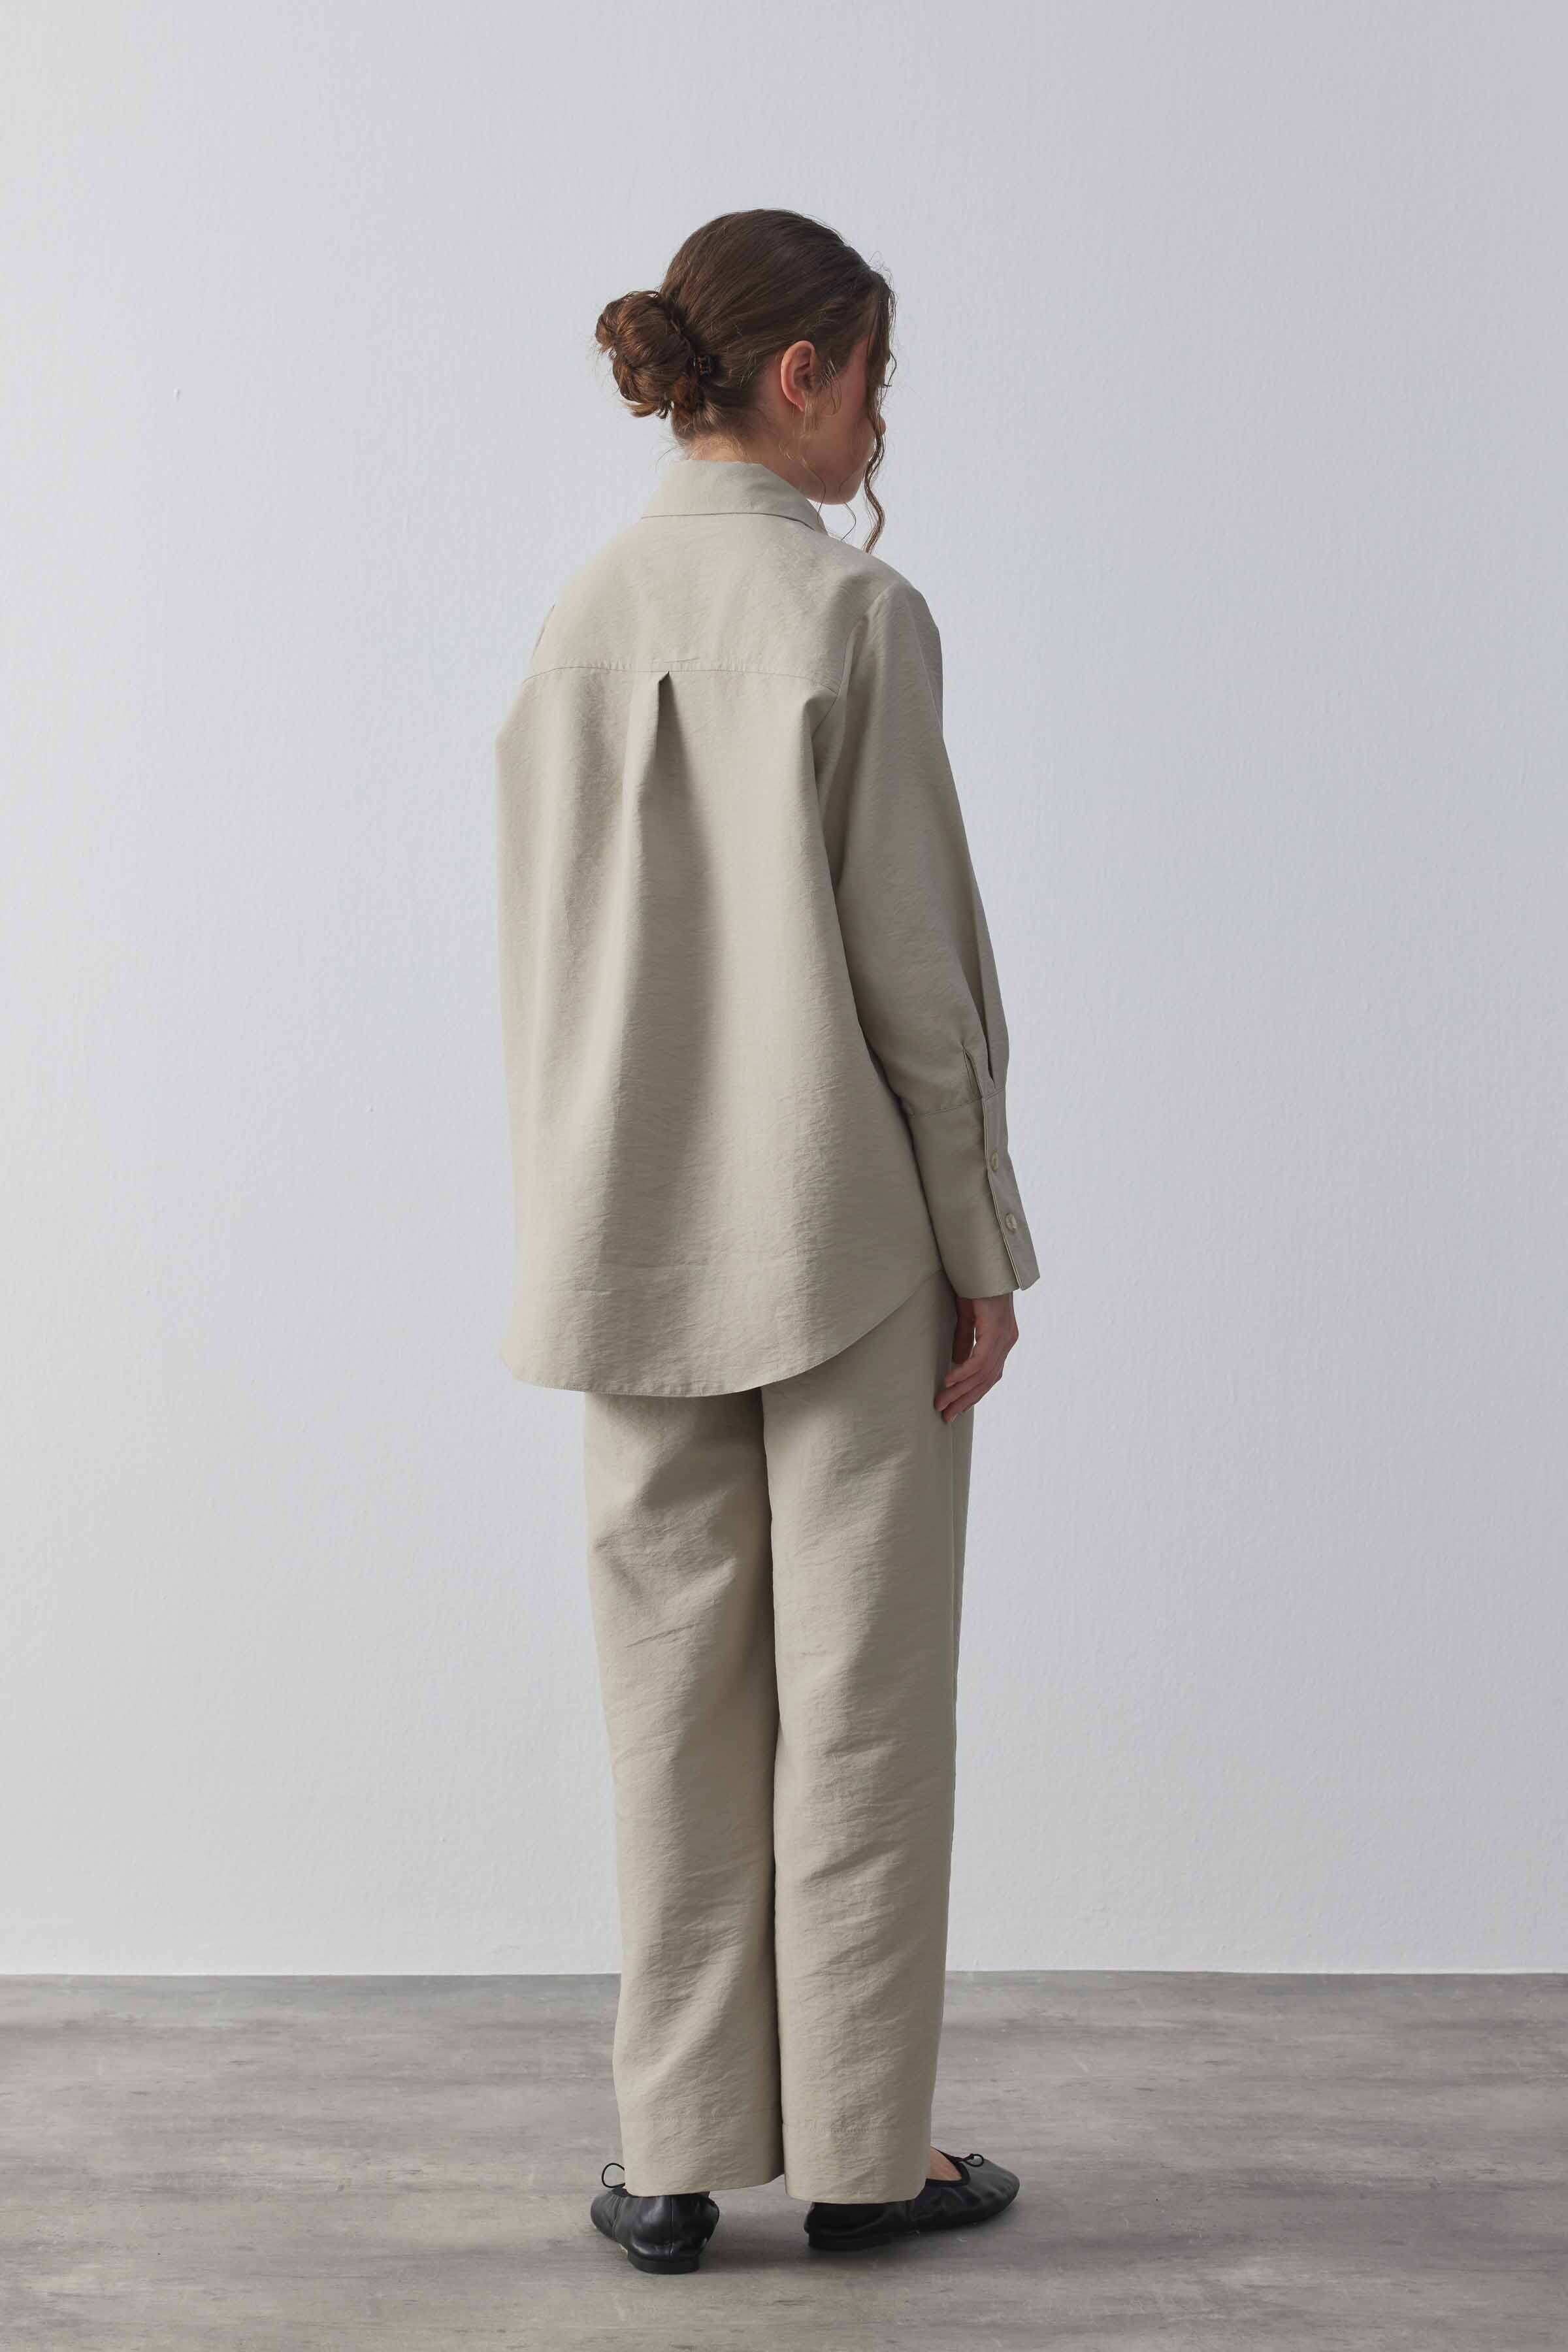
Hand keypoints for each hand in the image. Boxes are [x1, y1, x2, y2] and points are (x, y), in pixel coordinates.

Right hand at [935, 1292, 1017, 1420]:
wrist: (984, 1263)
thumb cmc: (976, 1285)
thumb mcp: (967, 1316)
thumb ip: (965, 1338)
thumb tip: (958, 1360)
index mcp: (1003, 1339)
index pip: (989, 1375)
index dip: (972, 1394)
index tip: (954, 1408)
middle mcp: (1007, 1341)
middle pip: (987, 1380)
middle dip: (965, 1400)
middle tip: (946, 1416)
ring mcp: (1004, 1337)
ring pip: (983, 1374)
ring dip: (960, 1391)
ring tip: (942, 1403)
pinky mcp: (996, 1330)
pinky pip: (979, 1360)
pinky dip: (964, 1373)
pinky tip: (949, 1381)